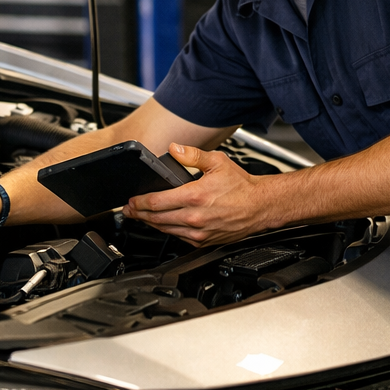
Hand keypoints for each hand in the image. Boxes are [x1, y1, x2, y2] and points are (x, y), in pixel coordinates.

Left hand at [124, 145, 289, 246]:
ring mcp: (198, 232)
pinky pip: (178, 238)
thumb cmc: (242, 186)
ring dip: (150, 224)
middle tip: (129, 211)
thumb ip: (191, 155)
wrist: (260, 206)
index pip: (156, 202)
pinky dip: (167, 231)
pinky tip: (163, 224)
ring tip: (141, 218)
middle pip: (156, 219)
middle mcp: (194, 217)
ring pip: (165, 230)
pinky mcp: (203, 241)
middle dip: (139, 214)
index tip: (131, 200)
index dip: (139, 202)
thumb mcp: (217, 162)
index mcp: (194, 196)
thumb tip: (174, 149)